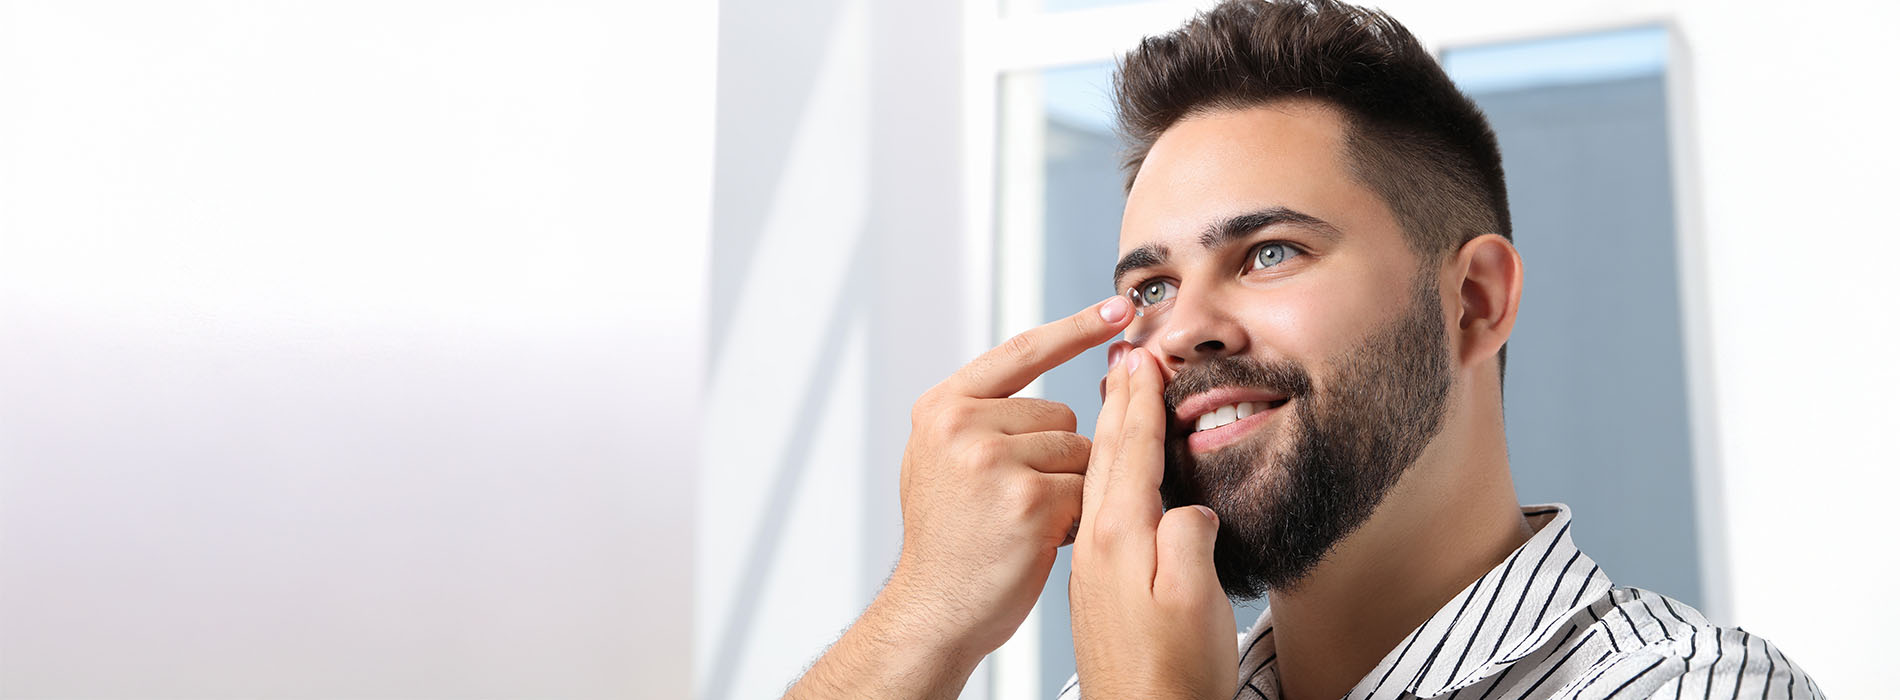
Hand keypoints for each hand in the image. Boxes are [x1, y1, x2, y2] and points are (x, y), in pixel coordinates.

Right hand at [883, 296, 1133, 660]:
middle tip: (1015, 501)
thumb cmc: (950, 541)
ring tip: (1024, 522)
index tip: (1120, 308)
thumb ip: (983, 418)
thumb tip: (1051, 387)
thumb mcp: (942, 460)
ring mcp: (991, 458)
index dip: (1075, 329)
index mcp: (942, 407)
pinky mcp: (1027, 497)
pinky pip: (1086, 487)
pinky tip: (1039, 539)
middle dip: (1057, 455)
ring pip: (1079, 450)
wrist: (934, 609)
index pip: (1022, 350)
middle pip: (1060, 412)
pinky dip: (1076, 516)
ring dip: (1070, 487)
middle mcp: (962, 424)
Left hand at [1070, 347, 1237, 699]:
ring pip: (1101, 483)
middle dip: (1119, 403)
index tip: (1142, 357)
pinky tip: (1112, 480)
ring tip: (1114, 401)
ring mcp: (1095, 566)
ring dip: (1110, 436)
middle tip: (1125, 358)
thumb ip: (1188, 540)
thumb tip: (1186, 507)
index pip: (1131, 450)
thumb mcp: (1193, 602)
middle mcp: (1100, 545)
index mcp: (1122, 538)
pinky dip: (1109, 478)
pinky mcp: (1099, 588)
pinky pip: (1100, 511)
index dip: (1140, 401)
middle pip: (1107, 456)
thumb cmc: (1171, 678)